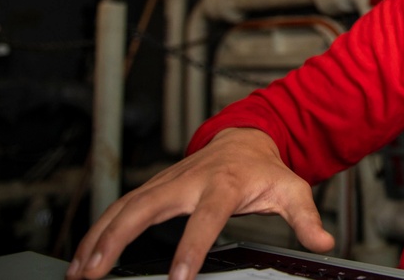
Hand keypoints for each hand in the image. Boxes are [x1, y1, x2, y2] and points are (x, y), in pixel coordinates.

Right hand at [65, 127, 334, 279]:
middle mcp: (189, 179)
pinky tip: (84, 255)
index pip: (206, 216)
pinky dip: (98, 229)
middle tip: (96, 271)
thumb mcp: (292, 189)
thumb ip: (305, 217)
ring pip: (125, 206)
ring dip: (98, 237)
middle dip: (118, 238)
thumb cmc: (265, 169)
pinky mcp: (154, 186)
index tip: (178, 276)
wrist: (246, 138)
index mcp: (224, 182)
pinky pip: (121, 207)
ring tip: (79, 270)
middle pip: (147, 206)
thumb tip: (324, 240)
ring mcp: (167, 181)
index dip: (192, 245)